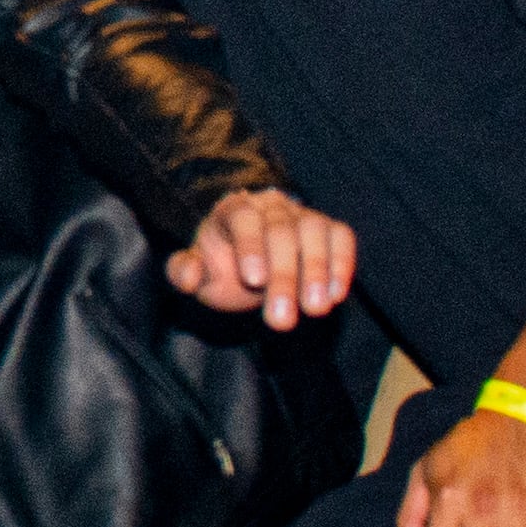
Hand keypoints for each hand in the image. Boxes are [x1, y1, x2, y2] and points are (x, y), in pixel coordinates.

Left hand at [163, 187, 355, 331]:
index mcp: (233, 211)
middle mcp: (270, 206)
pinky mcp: (329, 230)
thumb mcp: (199, 274)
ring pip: (314, 231)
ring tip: (314, 309)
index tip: (254, 280)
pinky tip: (335, 295)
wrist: (252, 269)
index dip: (250, 246)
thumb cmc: (223, 269)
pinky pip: (341, 237)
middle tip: (282, 319)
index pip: (244, 218)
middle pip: (281, 231)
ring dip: (316, 271)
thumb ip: (183, 273)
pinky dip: (341, 263)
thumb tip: (188, 278)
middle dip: (284, 276)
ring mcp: (302, 215)